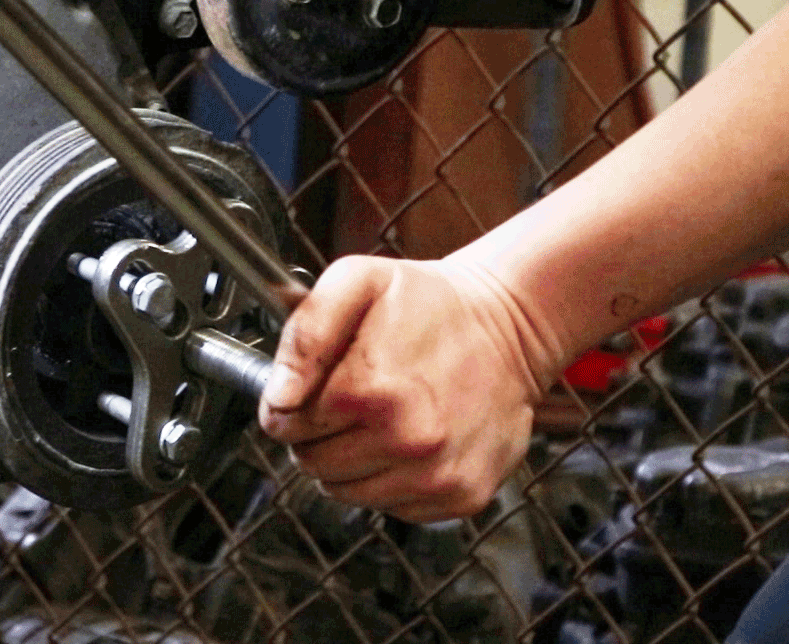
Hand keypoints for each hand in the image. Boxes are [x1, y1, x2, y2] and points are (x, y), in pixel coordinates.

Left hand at [258, 254, 554, 521]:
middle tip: (350, 400)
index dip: (290, 405)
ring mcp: (436, 474)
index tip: (314, 389)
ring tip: (382, 416)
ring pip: (347, 492)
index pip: (285, 425)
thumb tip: (278, 396)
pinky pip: (394, 506)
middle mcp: (406, 440)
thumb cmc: (432, 302)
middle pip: (313, 463)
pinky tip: (411, 438)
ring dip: (351, 461)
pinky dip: (391, 479)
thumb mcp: (358, 282)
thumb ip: (305, 335)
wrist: (511, 325)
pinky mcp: (462, 494)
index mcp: (370, 389)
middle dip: (318, 434)